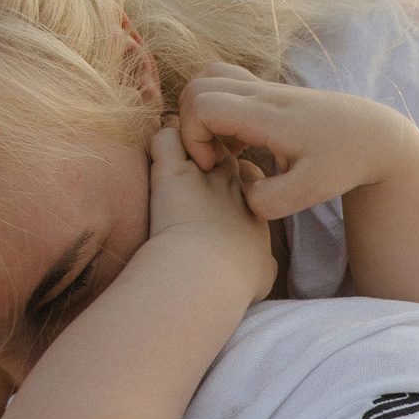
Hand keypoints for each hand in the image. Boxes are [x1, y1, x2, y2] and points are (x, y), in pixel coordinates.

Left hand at [147, 122, 272, 300]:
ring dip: (185, 145)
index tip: (220, 194)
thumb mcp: (264, 274)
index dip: (236, 179)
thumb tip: (262, 269)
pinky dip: (159, 143)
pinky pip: (167, 138)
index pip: (252, 177)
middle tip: (193, 172)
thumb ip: (264, 265)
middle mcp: (233, 185)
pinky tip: (154, 159)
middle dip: (212, 156)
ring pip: (197, 139)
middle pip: (226, 154)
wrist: (209, 272)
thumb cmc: (236, 279)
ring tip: (171, 160)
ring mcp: (204, 174)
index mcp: (255, 206)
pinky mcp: (174, 171)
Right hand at [176, 64, 418, 222]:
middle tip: (212, 159)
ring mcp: (265, 88)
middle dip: (189, 125)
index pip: (204, 105)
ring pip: (208, 78)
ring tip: (221, 149)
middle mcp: (263, 93)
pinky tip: (237, 143)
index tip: (214, 165)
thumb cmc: (346, 162)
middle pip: (197, 87)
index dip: (194, 136)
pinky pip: (224, 84)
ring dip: (200, 113)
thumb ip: (271, 200)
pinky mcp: (268, 92)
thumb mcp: (313, 191)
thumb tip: (242, 194)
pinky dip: (216, 108)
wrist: (375, 134)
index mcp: (269, 115)